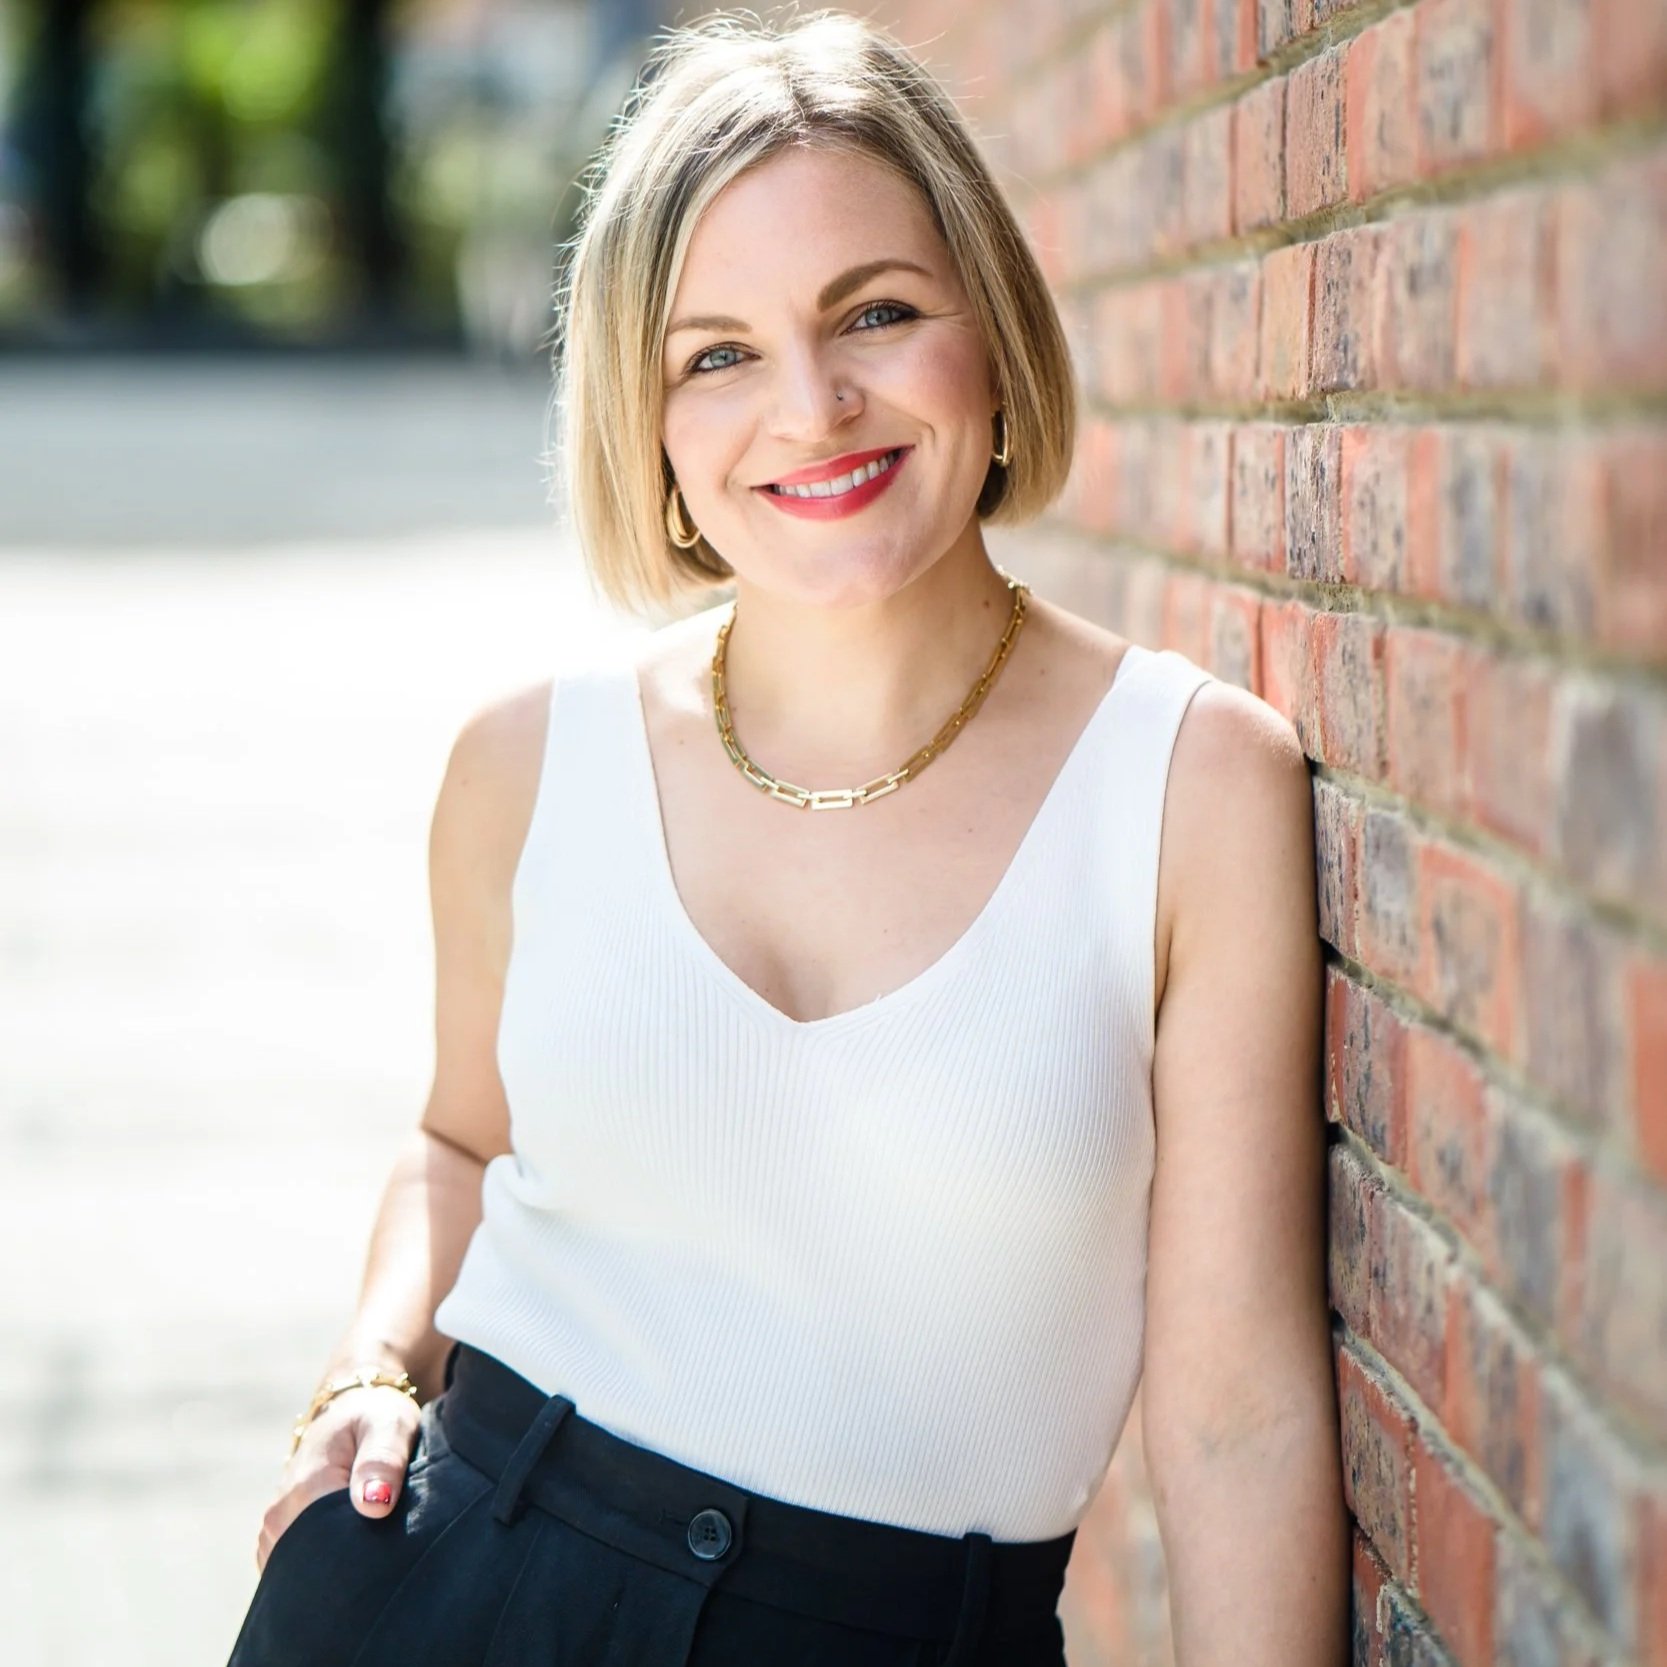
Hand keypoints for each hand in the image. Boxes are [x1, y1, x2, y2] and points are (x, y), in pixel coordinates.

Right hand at [254, 1384, 423, 1573]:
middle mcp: (279, 1518)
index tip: (391, 1552)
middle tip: (386, 1555)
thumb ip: (383, 1461)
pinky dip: (322, 1570)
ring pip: (304, 1573)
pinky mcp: (275, 1541)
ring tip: (370, 1549)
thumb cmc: (375, 1417)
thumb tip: (375, 1505)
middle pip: (316, 1569)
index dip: (366, 1558)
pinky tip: (347, 1556)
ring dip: (337, 1569)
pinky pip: (296, 1572)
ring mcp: (273, 1533)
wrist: (348, 1413)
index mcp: (306, 1490)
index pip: (332, 1551)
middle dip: (351, 1570)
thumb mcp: (390, 1425)